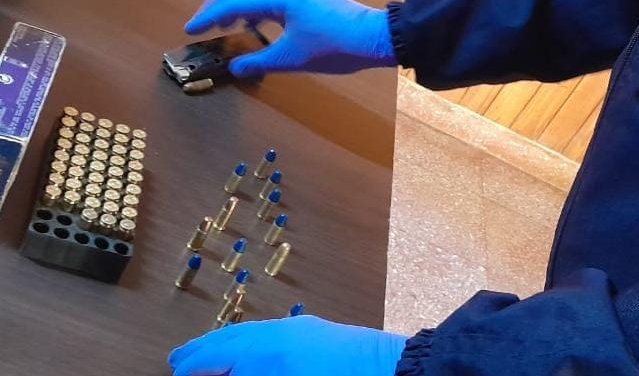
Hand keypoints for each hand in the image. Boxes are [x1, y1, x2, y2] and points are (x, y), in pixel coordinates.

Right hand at [168, 316, 407, 375]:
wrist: (399, 375)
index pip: (221, 356)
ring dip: (228, 348)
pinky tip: (250, 358)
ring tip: (208, 361)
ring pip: (254, 336)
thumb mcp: (281, 374)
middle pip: (233, 341)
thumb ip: (249, 373)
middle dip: (204, 353)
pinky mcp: (320, 334)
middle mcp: (285, 333)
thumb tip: (225, 372)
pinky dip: (254, 344)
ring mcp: (304, 330)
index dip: (197, 364)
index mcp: (273, 350)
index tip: (177, 371)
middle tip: (179, 363)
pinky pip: (275, 335)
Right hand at [185, 0, 395, 75]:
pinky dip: (257, 8)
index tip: (190, 28)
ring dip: (238, 5)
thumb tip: (235, 67)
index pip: (235, 2)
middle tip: (201, 23)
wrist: (377, 37)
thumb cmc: (336, 47)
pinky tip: (256, 24)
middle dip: (219, 4)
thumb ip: (260, 61)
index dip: (209, 15)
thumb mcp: (294, 59)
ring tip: (224, 24)